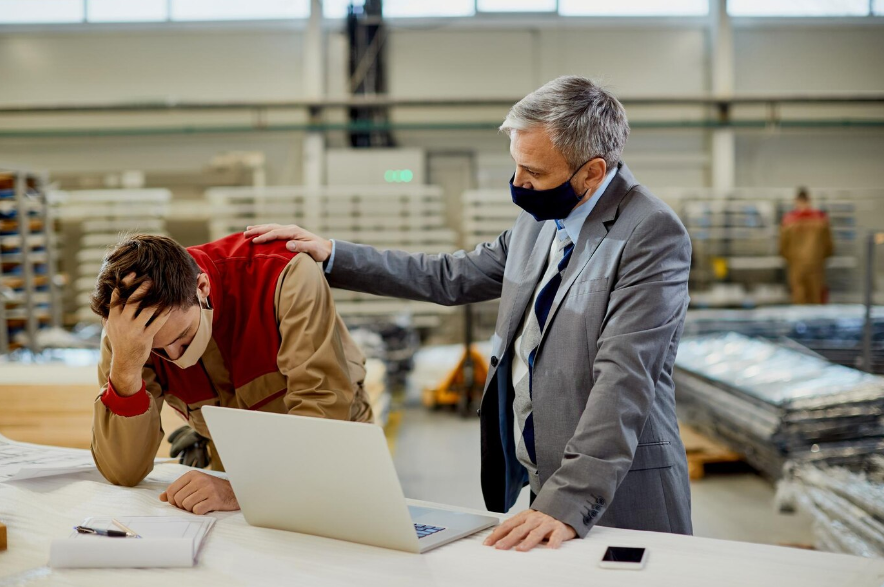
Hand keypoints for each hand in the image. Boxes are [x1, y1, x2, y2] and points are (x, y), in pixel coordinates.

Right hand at [105, 276, 170, 395]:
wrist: (125, 362)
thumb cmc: (120, 341)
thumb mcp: (111, 327)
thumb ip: (110, 313)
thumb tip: (108, 298)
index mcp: (113, 317)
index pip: (117, 297)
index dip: (124, 284)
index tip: (132, 273)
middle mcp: (122, 322)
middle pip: (133, 301)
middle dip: (142, 289)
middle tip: (150, 279)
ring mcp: (134, 330)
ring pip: (147, 310)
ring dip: (156, 300)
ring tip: (163, 290)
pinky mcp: (145, 337)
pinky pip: (157, 323)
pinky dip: (164, 314)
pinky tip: (170, 307)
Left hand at [160, 471, 238, 514]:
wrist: (234, 492)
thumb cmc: (212, 489)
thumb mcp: (194, 485)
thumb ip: (178, 490)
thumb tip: (162, 497)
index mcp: (193, 474)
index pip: (171, 490)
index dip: (172, 500)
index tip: (180, 502)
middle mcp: (200, 479)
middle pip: (178, 499)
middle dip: (182, 506)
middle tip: (191, 505)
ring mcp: (208, 489)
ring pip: (186, 505)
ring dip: (191, 509)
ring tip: (199, 505)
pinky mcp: (214, 499)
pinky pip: (197, 510)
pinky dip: (199, 512)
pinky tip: (206, 507)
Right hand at [244, 224, 332, 262]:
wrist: (326, 248)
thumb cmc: (320, 251)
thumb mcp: (313, 249)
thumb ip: (301, 246)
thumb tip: (288, 245)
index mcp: (294, 231)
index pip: (276, 233)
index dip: (265, 237)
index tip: (254, 241)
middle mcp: (291, 228)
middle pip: (271, 228)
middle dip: (258, 230)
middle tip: (245, 234)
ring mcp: (290, 230)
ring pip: (271, 227)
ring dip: (260, 228)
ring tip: (248, 230)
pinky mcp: (289, 234)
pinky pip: (274, 230)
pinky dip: (265, 230)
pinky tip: (260, 231)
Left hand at [483, 509, 576, 551]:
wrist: (564, 508)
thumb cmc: (543, 519)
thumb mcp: (527, 520)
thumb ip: (516, 527)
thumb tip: (498, 536)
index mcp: (524, 516)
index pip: (508, 525)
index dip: (497, 534)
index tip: (488, 543)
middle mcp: (534, 519)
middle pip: (519, 530)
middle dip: (508, 539)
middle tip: (499, 547)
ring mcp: (547, 523)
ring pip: (536, 532)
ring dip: (527, 542)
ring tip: (520, 549)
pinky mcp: (560, 528)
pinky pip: (556, 535)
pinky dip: (553, 542)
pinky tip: (550, 548)